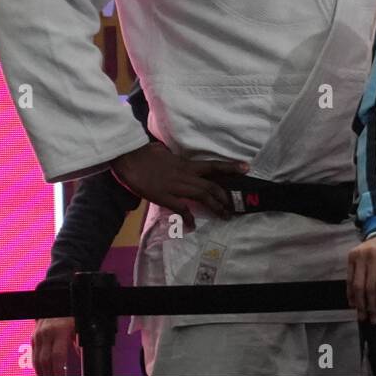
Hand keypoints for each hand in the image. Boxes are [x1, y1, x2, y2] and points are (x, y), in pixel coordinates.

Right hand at [32, 317, 75, 375]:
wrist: (59, 305)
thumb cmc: (71, 316)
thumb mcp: (78, 327)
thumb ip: (78, 342)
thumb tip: (79, 356)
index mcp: (60, 331)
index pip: (57, 356)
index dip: (58, 370)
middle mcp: (46, 333)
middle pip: (45, 360)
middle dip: (49, 374)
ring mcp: (38, 334)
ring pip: (37, 359)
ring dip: (42, 372)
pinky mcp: (34, 335)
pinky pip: (34, 353)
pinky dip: (37, 364)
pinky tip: (42, 371)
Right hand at [109, 142, 246, 230]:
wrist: (128, 157)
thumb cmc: (144, 153)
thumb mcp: (163, 151)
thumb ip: (172, 155)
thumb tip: (169, 152)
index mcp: (186, 163)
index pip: (213, 165)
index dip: (230, 167)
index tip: (246, 168)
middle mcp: (185, 174)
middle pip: (211, 185)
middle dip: (225, 196)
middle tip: (234, 206)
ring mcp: (175, 186)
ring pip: (202, 196)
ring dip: (215, 207)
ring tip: (224, 216)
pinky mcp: (164, 196)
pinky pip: (180, 208)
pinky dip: (189, 217)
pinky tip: (193, 225)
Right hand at [347, 234, 375, 323]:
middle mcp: (373, 253)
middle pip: (369, 286)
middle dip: (371, 305)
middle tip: (373, 319)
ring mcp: (361, 254)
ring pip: (358, 284)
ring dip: (360, 302)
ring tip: (362, 315)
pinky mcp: (352, 255)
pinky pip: (350, 278)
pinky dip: (350, 292)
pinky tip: (353, 303)